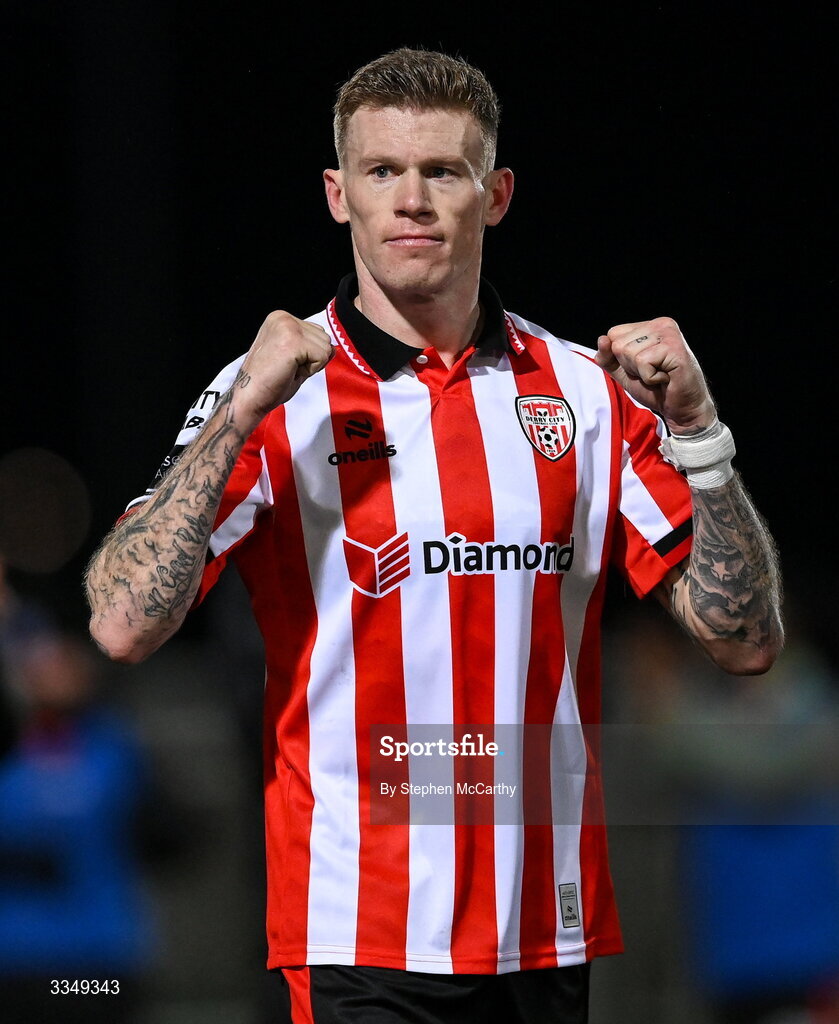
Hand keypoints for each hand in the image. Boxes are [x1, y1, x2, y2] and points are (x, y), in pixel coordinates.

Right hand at [233, 311, 333, 423]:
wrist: (250, 397)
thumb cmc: (269, 382)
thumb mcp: (295, 359)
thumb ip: (312, 349)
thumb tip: (333, 348)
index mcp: (280, 318)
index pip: (317, 333)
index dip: (309, 355)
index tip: (287, 363)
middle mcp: (283, 317)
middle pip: (325, 338)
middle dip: (312, 359)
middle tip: (288, 368)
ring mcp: (287, 327)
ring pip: (326, 347)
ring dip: (311, 365)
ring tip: (288, 369)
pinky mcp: (293, 341)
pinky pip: (323, 356)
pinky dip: (311, 370)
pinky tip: (290, 372)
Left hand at [594, 317, 715, 432]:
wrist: (681, 408)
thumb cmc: (656, 389)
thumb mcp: (624, 372)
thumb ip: (608, 358)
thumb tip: (602, 340)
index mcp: (649, 326)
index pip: (613, 334)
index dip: (620, 358)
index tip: (642, 367)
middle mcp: (660, 324)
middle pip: (618, 344)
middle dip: (630, 366)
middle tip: (653, 372)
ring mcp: (669, 334)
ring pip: (629, 353)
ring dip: (641, 372)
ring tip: (660, 374)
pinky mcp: (674, 348)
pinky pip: (643, 362)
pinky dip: (650, 377)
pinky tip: (666, 377)